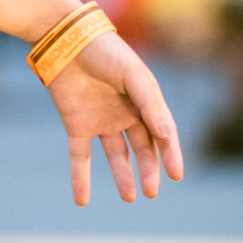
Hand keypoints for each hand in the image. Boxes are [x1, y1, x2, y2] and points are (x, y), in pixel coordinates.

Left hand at [48, 31, 183, 207]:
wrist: (66, 41)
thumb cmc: (106, 54)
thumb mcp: (135, 77)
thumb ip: (150, 106)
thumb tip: (166, 136)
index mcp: (145, 102)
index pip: (162, 134)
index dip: (171, 154)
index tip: (177, 175)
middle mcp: (126, 114)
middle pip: (142, 149)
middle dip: (148, 170)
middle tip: (151, 192)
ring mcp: (102, 121)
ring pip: (116, 156)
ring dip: (123, 176)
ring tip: (129, 197)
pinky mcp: (77, 125)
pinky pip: (80, 157)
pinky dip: (81, 179)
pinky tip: (82, 201)